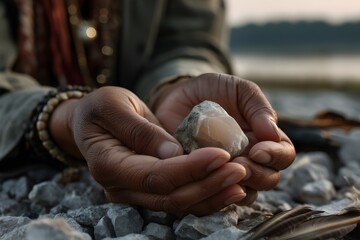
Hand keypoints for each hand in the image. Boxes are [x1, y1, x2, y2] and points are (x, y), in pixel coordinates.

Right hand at [49, 86, 247, 215]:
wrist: (91, 122)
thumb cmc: (99, 108)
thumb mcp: (113, 106)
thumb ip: (140, 129)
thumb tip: (173, 153)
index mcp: (109, 165)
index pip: (154, 176)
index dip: (189, 169)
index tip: (221, 155)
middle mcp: (121, 187)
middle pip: (169, 196)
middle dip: (207, 184)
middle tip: (239, 169)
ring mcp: (135, 193)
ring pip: (177, 204)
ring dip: (211, 194)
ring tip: (239, 180)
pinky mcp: (149, 190)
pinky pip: (179, 199)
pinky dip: (204, 195)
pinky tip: (226, 187)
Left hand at [151, 73, 295, 204]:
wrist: (177, 97)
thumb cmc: (212, 91)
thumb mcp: (238, 90)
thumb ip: (258, 107)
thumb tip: (272, 134)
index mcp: (263, 138)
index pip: (284, 155)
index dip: (276, 156)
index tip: (257, 150)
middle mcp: (250, 158)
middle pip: (269, 178)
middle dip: (258, 174)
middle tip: (239, 163)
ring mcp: (227, 171)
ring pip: (246, 193)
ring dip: (238, 186)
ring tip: (221, 170)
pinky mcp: (205, 178)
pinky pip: (216, 196)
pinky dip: (214, 193)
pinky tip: (204, 180)